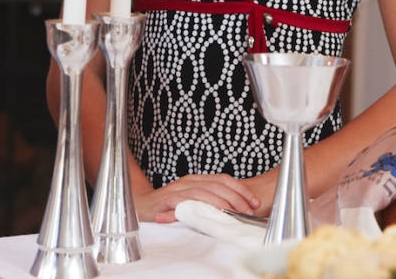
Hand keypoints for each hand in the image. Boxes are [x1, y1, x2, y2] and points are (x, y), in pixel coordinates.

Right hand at [136, 173, 261, 222]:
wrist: (140, 206)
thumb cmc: (168, 206)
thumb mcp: (192, 201)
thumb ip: (209, 202)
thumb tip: (235, 210)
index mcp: (197, 179)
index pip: (224, 179)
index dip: (241, 190)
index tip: (255, 202)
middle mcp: (189, 181)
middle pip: (217, 185)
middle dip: (236, 198)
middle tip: (247, 211)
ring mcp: (178, 189)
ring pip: (204, 192)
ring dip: (221, 204)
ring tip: (233, 214)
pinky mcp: (167, 200)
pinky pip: (184, 202)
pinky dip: (197, 207)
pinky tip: (207, 215)